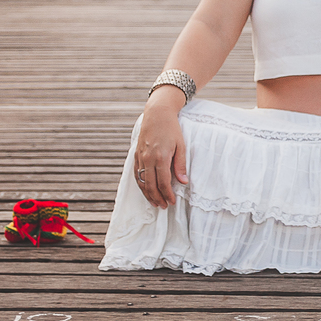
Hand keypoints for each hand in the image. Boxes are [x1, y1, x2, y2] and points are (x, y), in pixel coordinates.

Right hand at [133, 87, 188, 208]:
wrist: (157, 114)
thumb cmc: (171, 128)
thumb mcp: (181, 145)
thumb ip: (180, 164)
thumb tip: (183, 182)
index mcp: (161, 157)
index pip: (163, 183)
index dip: (168, 195)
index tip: (172, 202)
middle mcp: (148, 159)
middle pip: (151, 185)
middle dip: (157, 198)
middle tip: (164, 206)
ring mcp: (140, 157)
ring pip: (141, 182)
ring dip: (148, 194)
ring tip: (155, 203)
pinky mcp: (136, 155)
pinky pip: (136, 174)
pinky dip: (140, 185)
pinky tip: (146, 190)